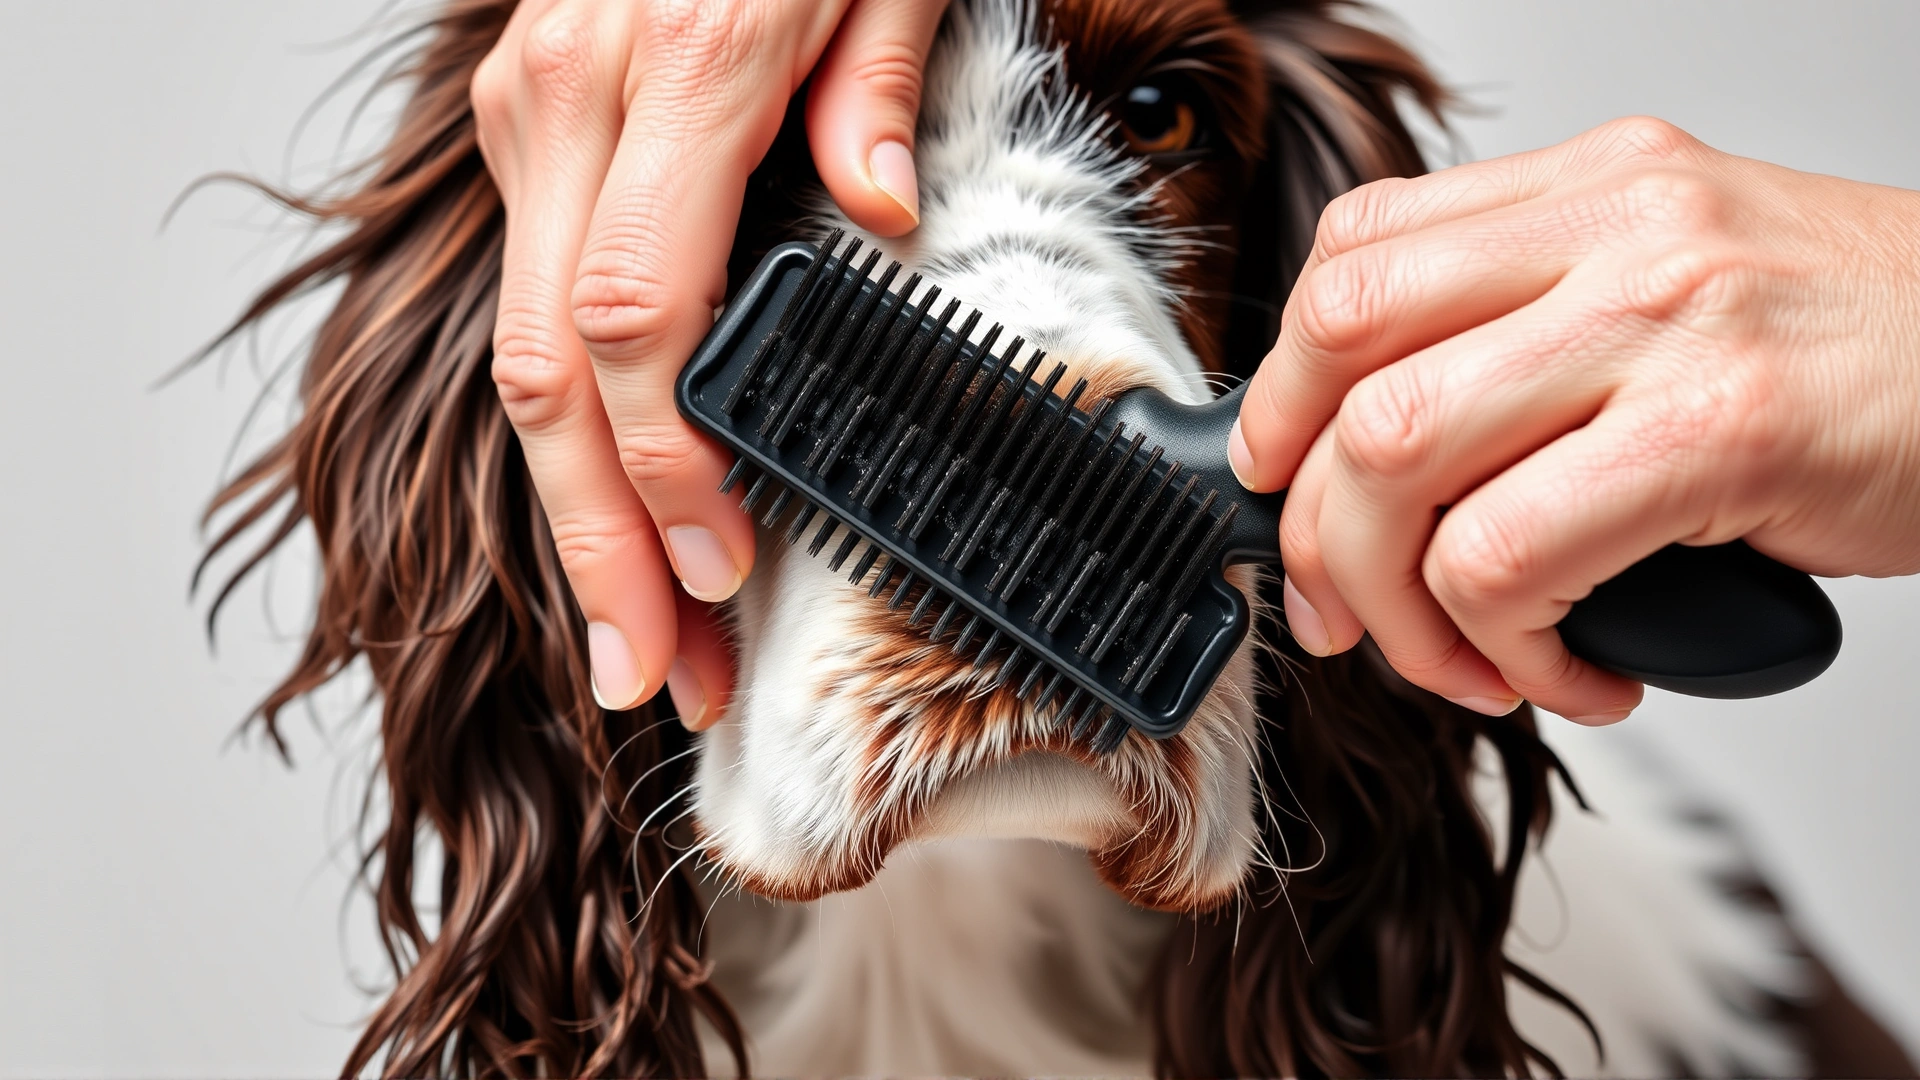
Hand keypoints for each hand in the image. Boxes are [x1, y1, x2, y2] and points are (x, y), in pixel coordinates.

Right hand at [471, 0, 946, 723]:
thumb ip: (878, 81)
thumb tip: (877, 218)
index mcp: (671, 68)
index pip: (635, 318)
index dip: (667, 464)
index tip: (722, 570)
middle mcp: (569, 103)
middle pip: (550, 374)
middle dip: (603, 545)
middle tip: (664, 679)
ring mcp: (535, 116)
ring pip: (519, 358)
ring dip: (571, 517)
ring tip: (634, 642)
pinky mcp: (537, 127)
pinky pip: (533, 307)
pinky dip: (566, 435)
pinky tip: (608, 515)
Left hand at [1229, 117, 1919, 722]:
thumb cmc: (1857, 357)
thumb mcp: (1678, 287)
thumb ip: (1534, 333)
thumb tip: (1377, 462)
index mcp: (1589, 185)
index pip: (1354, 255)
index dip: (1283, 385)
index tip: (1284, 477)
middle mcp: (1617, 225)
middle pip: (1345, 353)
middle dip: (1313, 515)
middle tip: (1347, 608)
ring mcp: (1664, 317)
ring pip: (1400, 455)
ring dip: (1400, 602)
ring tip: (1468, 660)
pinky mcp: (1719, 427)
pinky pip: (1510, 554)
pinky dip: (1506, 645)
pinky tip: (1572, 671)